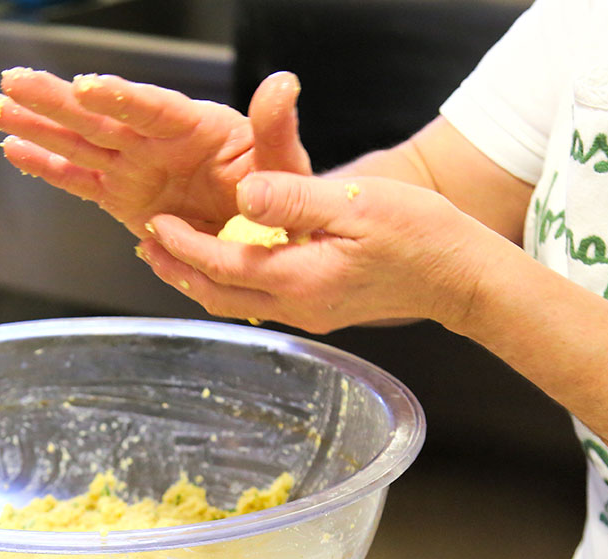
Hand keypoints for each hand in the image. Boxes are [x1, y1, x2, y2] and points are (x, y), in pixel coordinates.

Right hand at [0, 69, 310, 238]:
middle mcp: (156, 142)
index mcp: (195, 128)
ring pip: (78, 142)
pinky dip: (46, 167)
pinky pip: (78, 179)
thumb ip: (276, 129)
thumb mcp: (283, 165)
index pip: (152, 109)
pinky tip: (14, 151)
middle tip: (15, 82)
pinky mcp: (120, 196)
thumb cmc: (275, 192)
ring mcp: (134, 167)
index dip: (119, 98)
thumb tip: (282, 85)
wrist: (263, 232)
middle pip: (100, 117)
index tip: (87, 87)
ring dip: (38, 126)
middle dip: (56, 101)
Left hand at [136, 171, 512, 333]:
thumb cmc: (420, 234)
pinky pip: (260, 299)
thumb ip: (294, 200)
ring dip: (200, 279)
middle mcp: (299, 306)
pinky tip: (224, 262)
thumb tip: (243, 195)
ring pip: (237, 302)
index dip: (183, 246)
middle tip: (146, 246)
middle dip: (178, 272)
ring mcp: (310, 313)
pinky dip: (230, 281)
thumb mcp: (355, 202)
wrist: (460, 275)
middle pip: (219, 296)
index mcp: (301, 279)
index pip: (222, 267)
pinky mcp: (320, 309)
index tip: (155, 225)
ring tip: (171, 255)